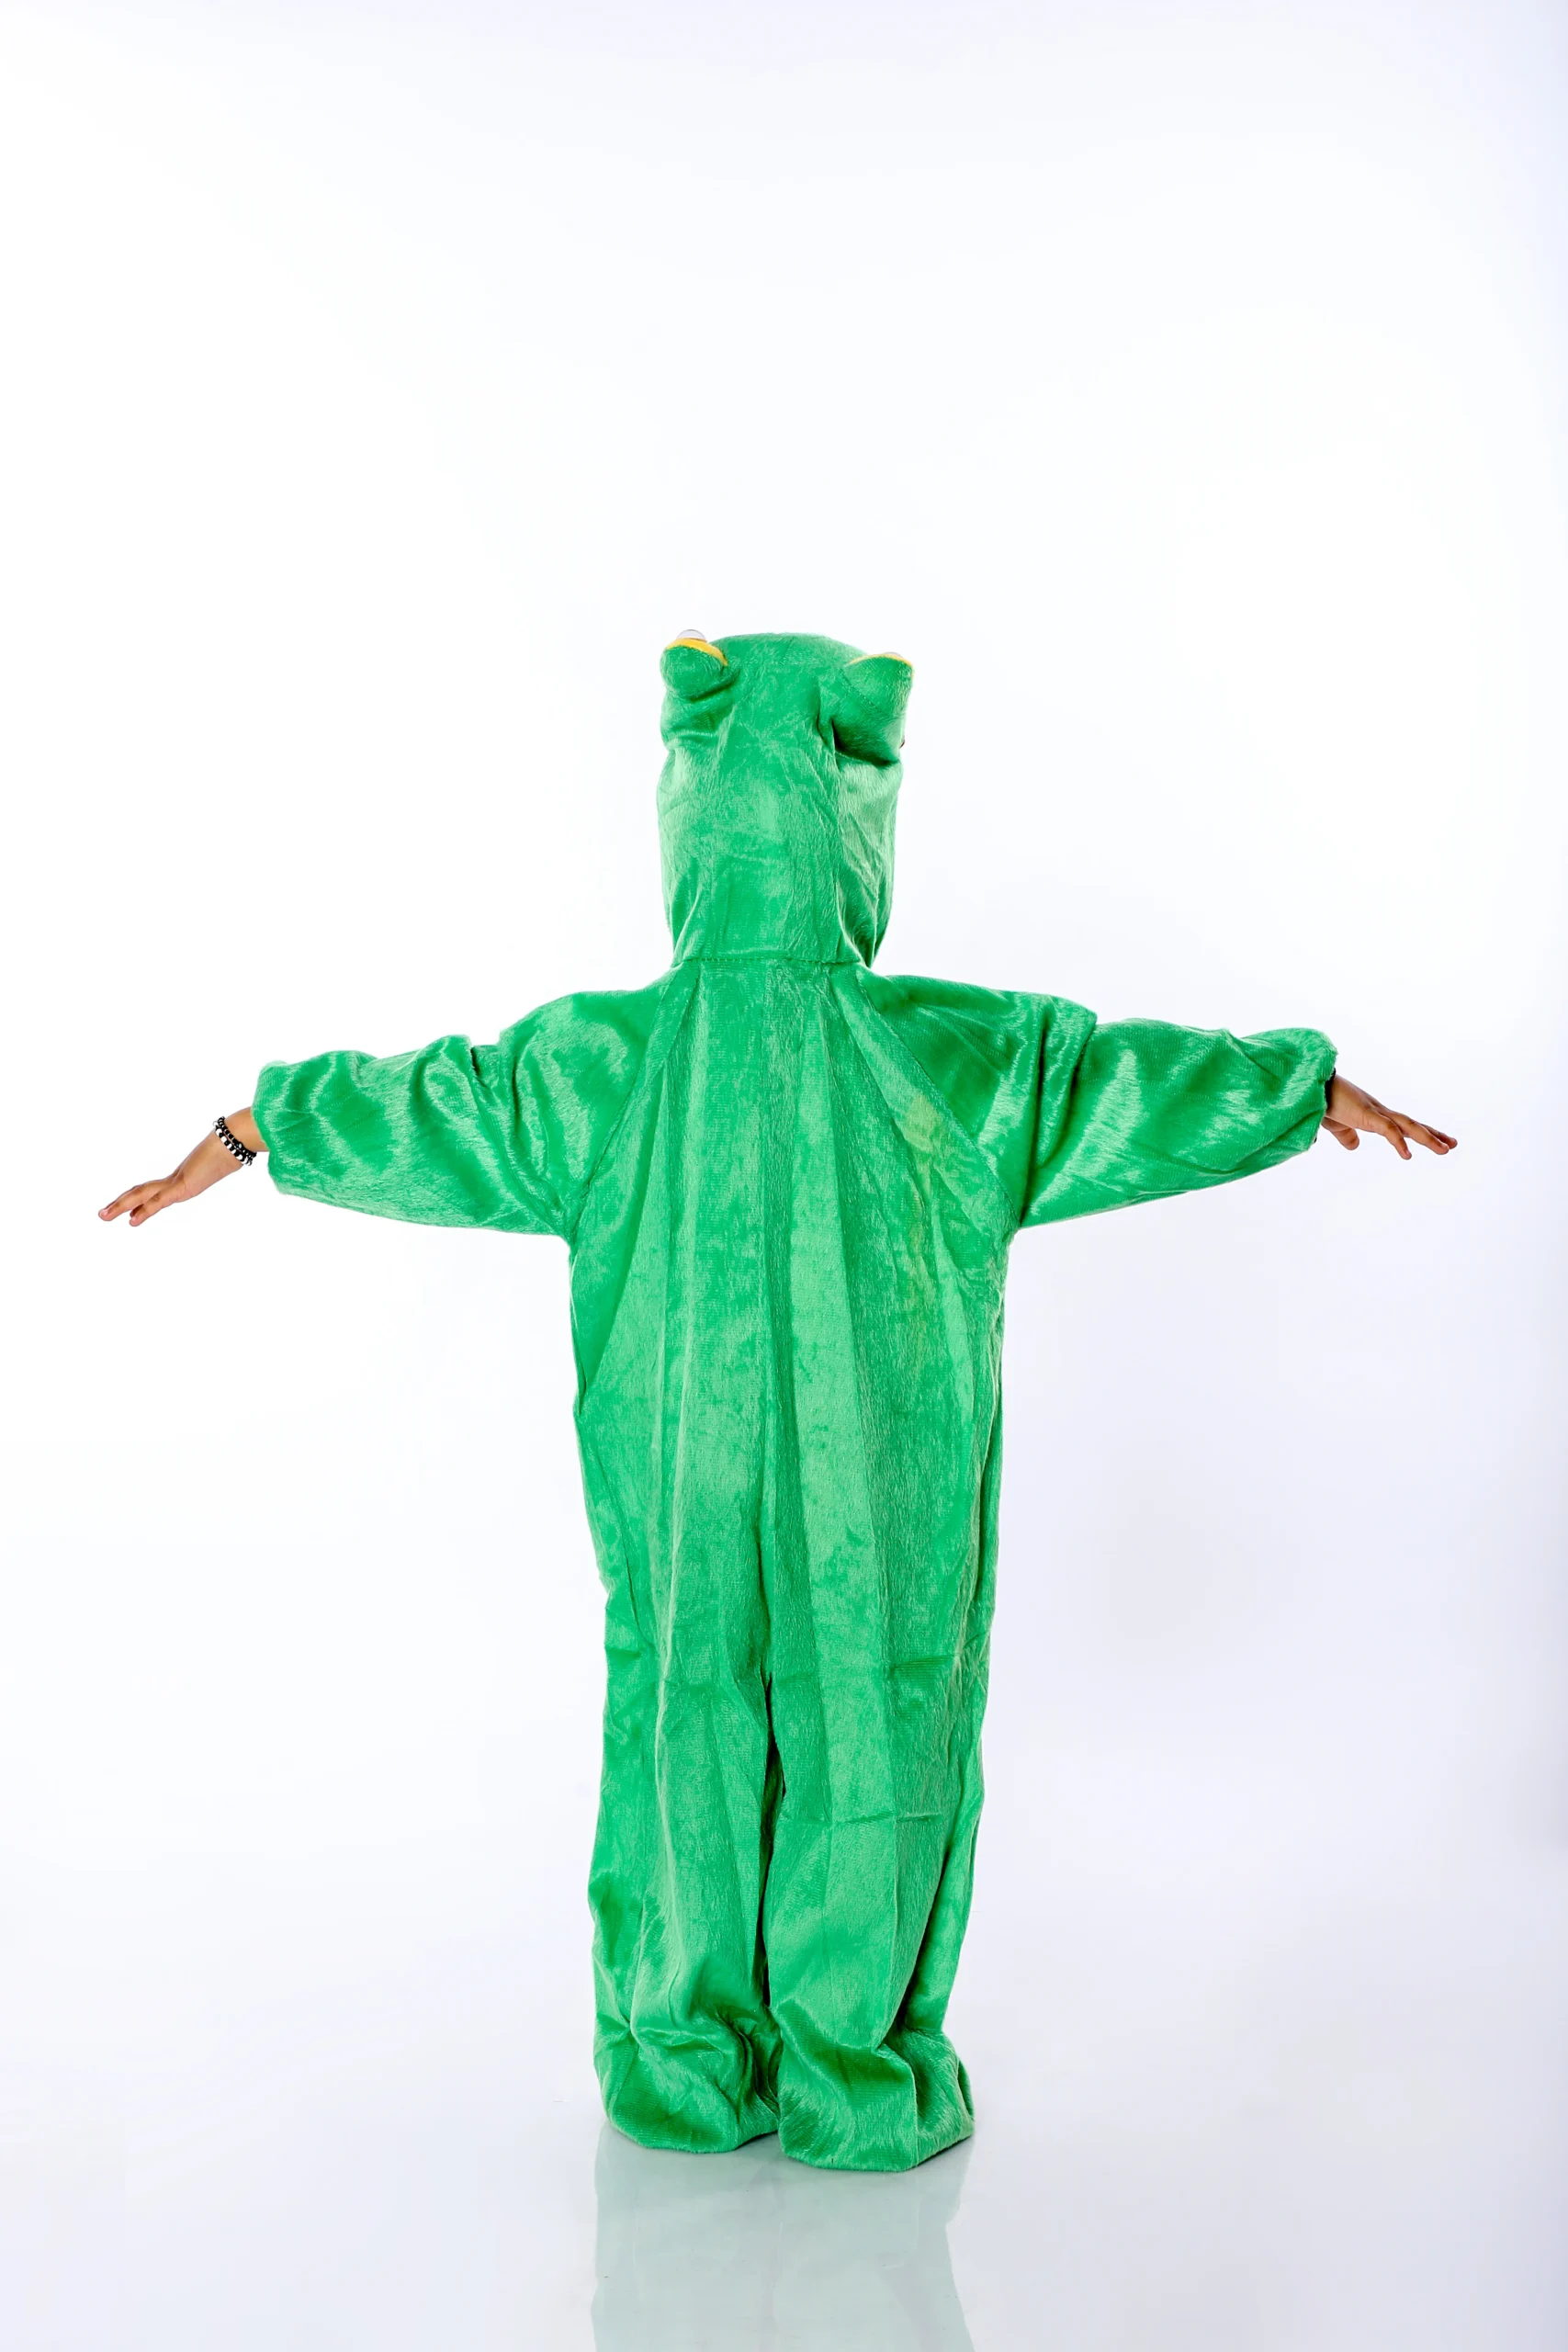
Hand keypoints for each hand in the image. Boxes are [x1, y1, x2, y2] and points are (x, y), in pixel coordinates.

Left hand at [100, 1109, 264, 1226]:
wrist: (236, 1139)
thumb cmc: (234, 1147)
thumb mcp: (226, 1163)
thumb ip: (223, 1163)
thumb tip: (232, 1160)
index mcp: (185, 1177)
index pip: (155, 1191)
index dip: (138, 1200)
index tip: (128, 1213)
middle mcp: (176, 1178)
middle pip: (141, 1191)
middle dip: (121, 1203)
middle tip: (102, 1214)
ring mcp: (178, 1181)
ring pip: (142, 1195)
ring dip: (121, 1205)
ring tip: (104, 1215)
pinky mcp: (183, 1185)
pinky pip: (159, 1201)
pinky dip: (144, 1211)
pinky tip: (132, 1220)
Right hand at [1322, 1075, 1455, 1159]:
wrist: (1310, 1087)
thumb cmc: (1320, 1102)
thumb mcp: (1336, 1124)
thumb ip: (1346, 1135)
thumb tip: (1355, 1146)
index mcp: (1373, 1115)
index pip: (1402, 1125)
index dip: (1421, 1133)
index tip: (1439, 1140)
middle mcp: (1379, 1111)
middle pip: (1411, 1125)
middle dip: (1433, 1134)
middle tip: (1452, 1144)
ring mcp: (1374, 1112)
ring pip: (1407, 1126)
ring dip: (1427, 1137)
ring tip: (1445, 1149)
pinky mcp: (1365, 1115)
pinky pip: (1387, 1130)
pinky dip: (1398, 1142)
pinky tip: (1407, 1156)